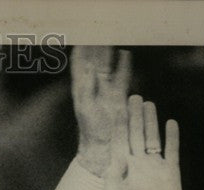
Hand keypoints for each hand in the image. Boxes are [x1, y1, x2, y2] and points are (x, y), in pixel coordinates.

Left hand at [72, 46, 130, 176]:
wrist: (103, 145)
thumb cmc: (91, 130)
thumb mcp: (86, 108)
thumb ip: (87, 88)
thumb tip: (89, 69)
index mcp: (82, 88)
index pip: (79, 64)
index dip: (80, 50)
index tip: (81, 36)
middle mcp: (93, 87)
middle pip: (94, 60)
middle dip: (96, 46)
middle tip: (98, 30)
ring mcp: (106, 90)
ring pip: (108, 65)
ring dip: (109, 52)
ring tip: (111, 36)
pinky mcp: (118, 96)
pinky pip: (122, 76)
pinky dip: (123, 65)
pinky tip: (125, 54)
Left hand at [104, 95, 183, 189]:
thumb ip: (110, 175)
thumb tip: (115, 156)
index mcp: (123, 168)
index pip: (120, 141)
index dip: (120, 125)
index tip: (118, 109)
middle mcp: (138, 164)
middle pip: (135, 134)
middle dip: (134, 116)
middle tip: (134, 97)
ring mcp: (154, 166)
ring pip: (152, 138)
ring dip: (150, 121)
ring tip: (149, 104)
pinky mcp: (170, 171)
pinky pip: (171, 150)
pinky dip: (172, 137)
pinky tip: (170, 123)